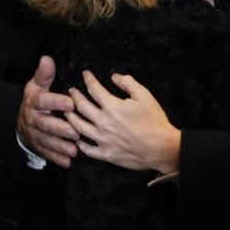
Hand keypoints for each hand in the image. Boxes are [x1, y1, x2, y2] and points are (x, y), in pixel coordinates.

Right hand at [17, 56, 78, 167]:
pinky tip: (67, 162)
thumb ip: (44, 74)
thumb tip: (47, 59)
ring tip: (74, 150)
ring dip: (59, 146)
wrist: (18, 118)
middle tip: (75, 132)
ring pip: (45, 141)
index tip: (71, 103)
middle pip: (44, 124)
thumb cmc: (36, 99)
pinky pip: (45, 153)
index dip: (56, 102)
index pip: (43, 101)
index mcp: (33, 101)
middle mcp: (32, 119)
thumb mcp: (37, 84)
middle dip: (59, 129)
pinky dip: (56, 158)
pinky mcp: (36, 146)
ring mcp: (33, 134)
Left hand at [66, 71, 180, 173]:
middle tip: (71, 91)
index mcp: (112, 106)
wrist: (162, 147)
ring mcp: (103, 140)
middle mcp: (103, 122)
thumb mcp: (145, 95)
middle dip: (74, 96)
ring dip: (71, 118)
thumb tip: (114, 76)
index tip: (85, 75)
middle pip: (81, 107)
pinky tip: (78, 140)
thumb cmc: (154, 120)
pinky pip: (88, 149)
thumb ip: (128, 83)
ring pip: (79, 127)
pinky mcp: (106, 154)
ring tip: (67, 113)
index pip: (94, 89)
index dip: (88, 79)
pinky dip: (80, 144)